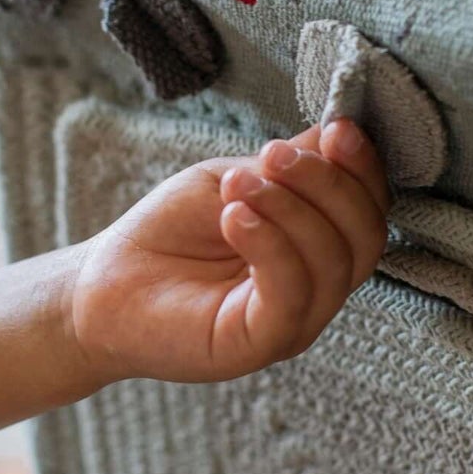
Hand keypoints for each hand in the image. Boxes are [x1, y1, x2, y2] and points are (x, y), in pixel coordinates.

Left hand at [70, 120, 388, 385]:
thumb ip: (287, 165)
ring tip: (239, 184)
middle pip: (364, 236)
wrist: (103, 288)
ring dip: (291, 207)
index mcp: (319, 249)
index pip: (369, 210)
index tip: (337, 129)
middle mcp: (317, 289)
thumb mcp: (233, 181)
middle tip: (273, 155)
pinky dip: (270, 244)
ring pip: (332, 262)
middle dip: (328, 183)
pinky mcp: (260, 344)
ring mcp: (295, 321)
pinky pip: (291, 294)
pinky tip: (234, 217)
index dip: (363, 168)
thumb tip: (337, 130)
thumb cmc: (168, 235)